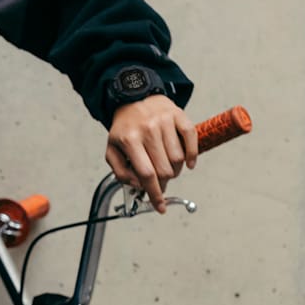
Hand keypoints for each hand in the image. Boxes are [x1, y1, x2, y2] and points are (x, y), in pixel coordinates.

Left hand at [106, 95, 197, 212]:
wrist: (135, 97)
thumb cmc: (125, 128)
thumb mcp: (113, 150)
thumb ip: (120, 172)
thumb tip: (138, 186)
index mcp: (129, 140)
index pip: (146, 174)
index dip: (155, 194)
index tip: (160, 207)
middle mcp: (148, 130)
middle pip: (164, 170)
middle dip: (163, 183)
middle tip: (160, 182)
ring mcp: (164, 122)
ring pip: (178, 159)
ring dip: (175, 171)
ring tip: (167, 168)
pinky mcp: (179, 115)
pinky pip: (191, 140)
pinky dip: (192, 156)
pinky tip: (188, 163)